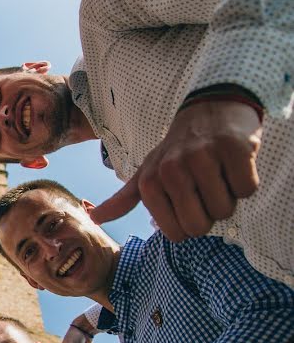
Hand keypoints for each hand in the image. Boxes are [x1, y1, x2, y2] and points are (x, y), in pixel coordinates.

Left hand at [91, 97, 261, 240]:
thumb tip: (94, 219)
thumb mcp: (146, 172)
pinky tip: (233, 163)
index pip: (177, 234)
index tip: (187, 200)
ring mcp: (202, 157)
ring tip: (217, 173)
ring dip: (227, 196)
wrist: (210, 108)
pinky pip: (247, 189)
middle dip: (208, 213)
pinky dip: (245, 182)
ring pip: (224, 210)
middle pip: (200, 227)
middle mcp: (172, 169)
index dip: (189, 223)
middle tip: (204, 187)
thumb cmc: (177, 149)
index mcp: (150, 182)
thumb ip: (123, 200)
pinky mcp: (234, 148)